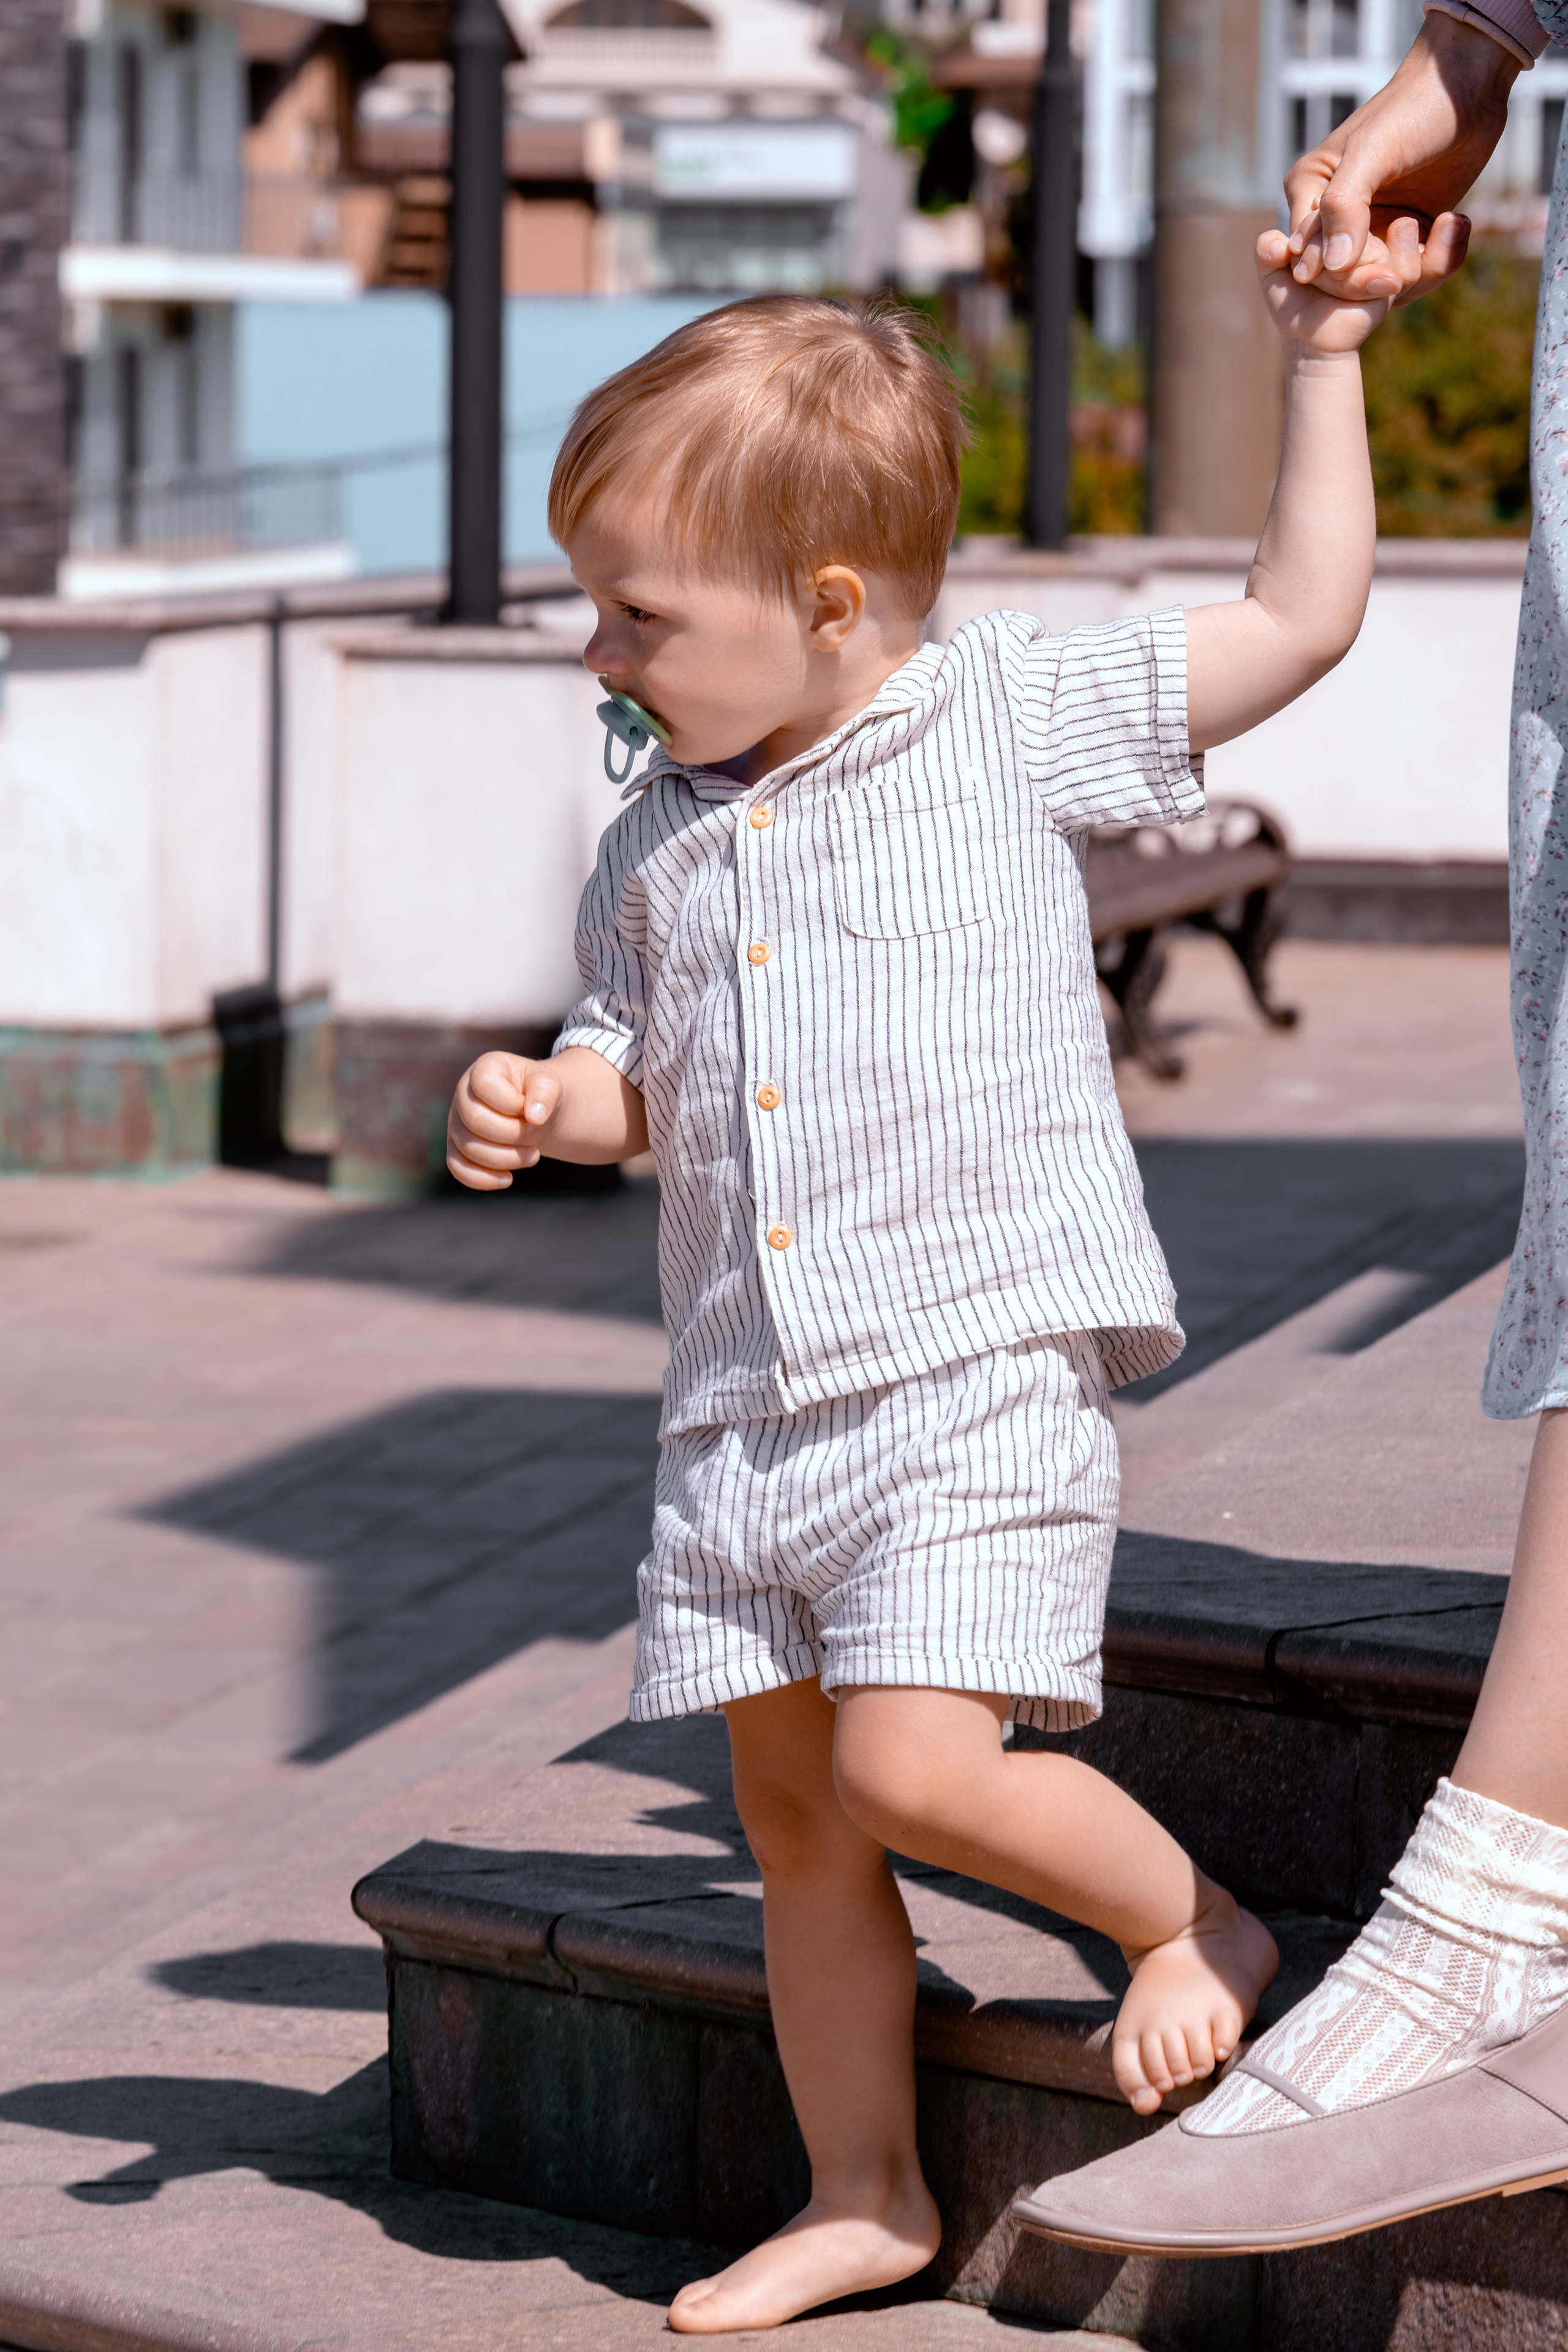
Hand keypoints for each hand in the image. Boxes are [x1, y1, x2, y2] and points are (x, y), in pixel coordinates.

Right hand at [447, 1051, 561, 1189]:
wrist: (534, 1113)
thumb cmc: (539, 1094)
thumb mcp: (549, 1085)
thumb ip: (544, 1093)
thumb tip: (534, 1117)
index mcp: (483, 1070)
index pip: (486, 1087)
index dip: (512, 1104)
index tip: (530, 1111)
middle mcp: (463, 1094)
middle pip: (475, 1121)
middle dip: (511, 1134)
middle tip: (533, 1133)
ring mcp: (456, 1122)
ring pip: (468, 1148)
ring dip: (506, 1158)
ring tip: (533, 1156)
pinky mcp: (457, 1148)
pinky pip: (458, 1168)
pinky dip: (483, 1179)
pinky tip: (508, 1179)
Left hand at [1256, 229, 1389, 352]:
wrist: (1309, 339)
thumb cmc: (1294, 302)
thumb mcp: (1271, 273)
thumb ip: (1266, 248)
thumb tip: (1282, 245)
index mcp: (1334, 223)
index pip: (1324, 205)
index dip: (1303, 234)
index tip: (1292, 261)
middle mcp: (1358, 232)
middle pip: (1342, 219)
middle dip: (1314, 253)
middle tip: (1306, 279)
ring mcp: (1377, 253)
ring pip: (1360, 242)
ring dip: (1332, 271)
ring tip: (1325, 289)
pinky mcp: (1390, 277)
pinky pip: (1378, 267)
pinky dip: (1354, 284)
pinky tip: (1348, 292)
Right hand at [1284, 13, 1514, 302]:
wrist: (1466, 86)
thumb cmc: (1412, 108)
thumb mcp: (1373, 151)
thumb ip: (1344, 206)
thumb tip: (1329, 266)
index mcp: (1310, 195)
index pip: (1311, 261)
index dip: (1345, 280)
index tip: (1385, 276)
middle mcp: (1335, 219)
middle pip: (1347, 282)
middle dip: (1387, 273)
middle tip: (1416, 230)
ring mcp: (1373, 230)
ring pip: (1386, 283)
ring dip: (1422, 266)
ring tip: (1447, 221)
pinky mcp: (1409, 234)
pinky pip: (1420, 272)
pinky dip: (1443, 257)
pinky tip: (1456, 221)